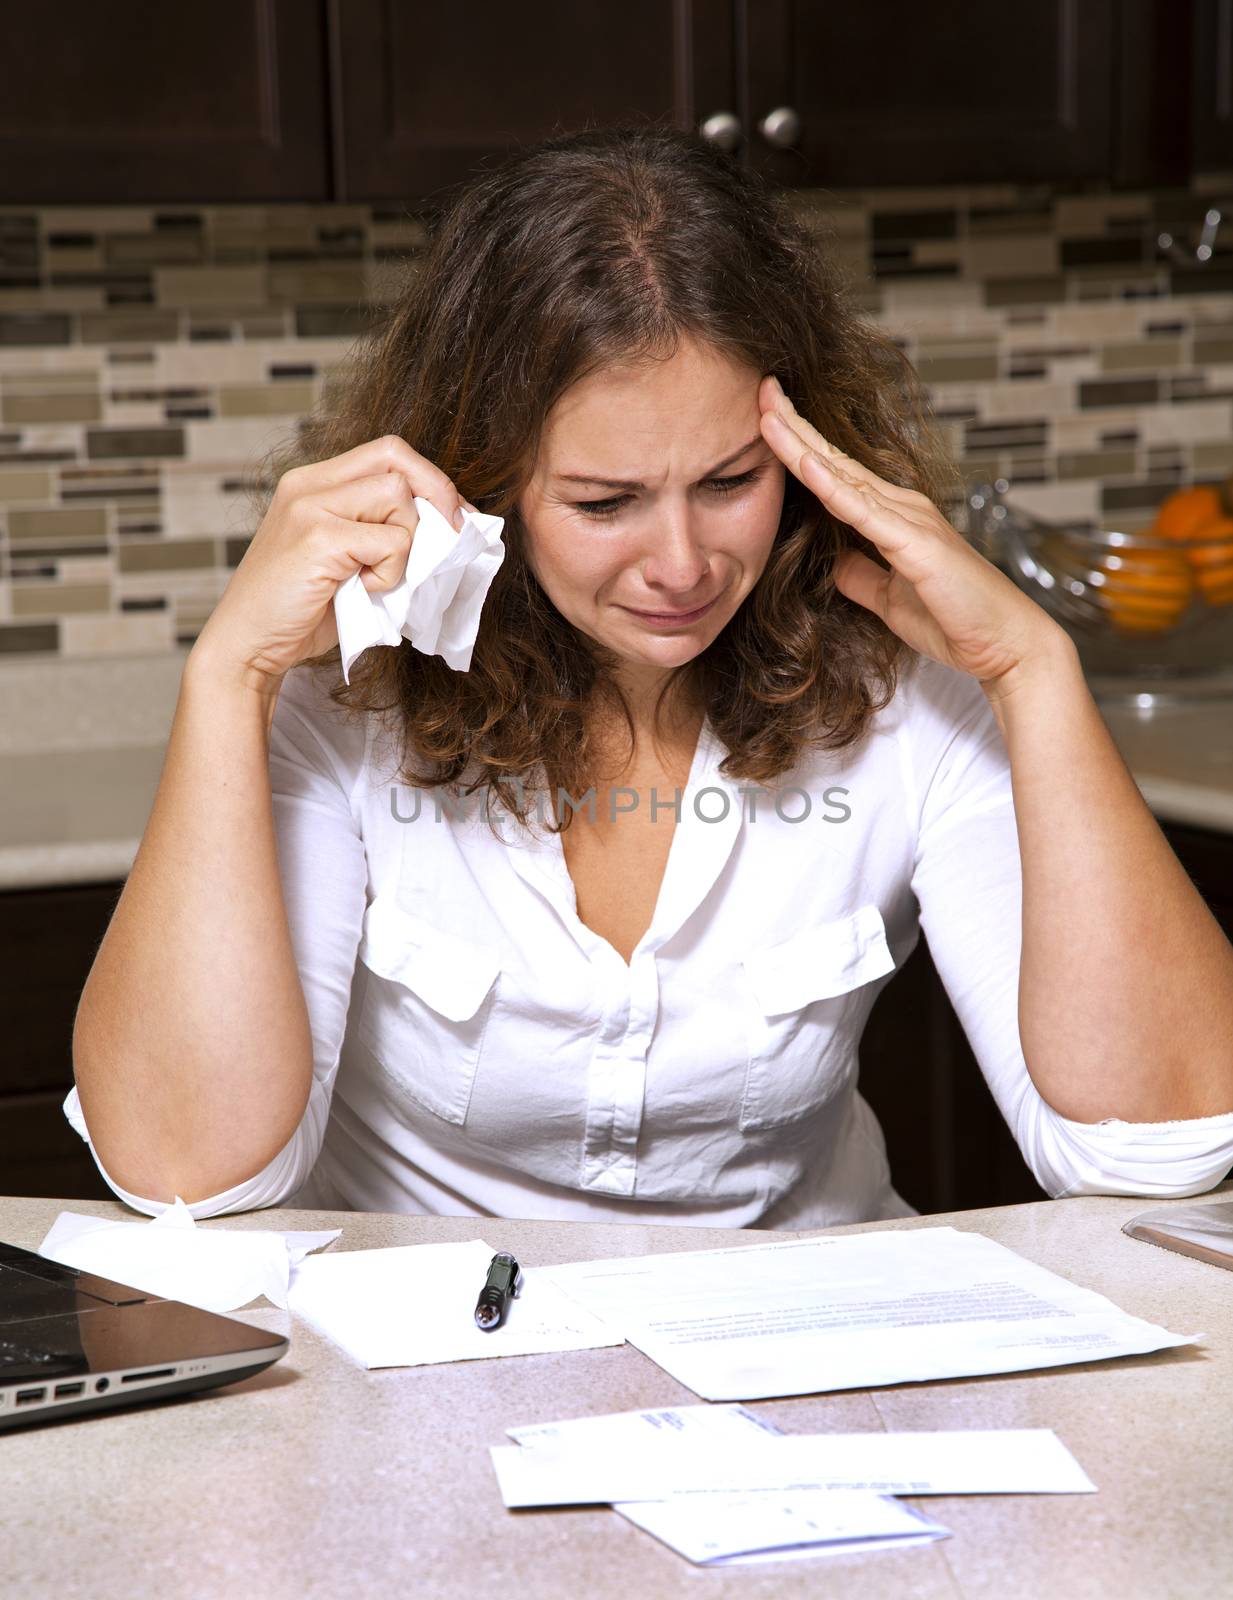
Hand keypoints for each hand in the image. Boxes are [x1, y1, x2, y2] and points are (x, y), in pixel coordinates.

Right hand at [191, 435, 475, 688]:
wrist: (248, 646)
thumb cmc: (301, 611)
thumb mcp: (345, 559)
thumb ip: (380, 533)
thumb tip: (448, 529)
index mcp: (314, 483)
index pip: (387, 452)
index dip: (429, 480)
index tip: (453, 517)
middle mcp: (308, 485)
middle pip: (396, 458)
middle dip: (436, 494)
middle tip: (449, 536)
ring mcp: (310, 507)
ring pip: (398, 497)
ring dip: (406, 544)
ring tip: (376, 577)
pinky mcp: (318, 538)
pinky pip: (391, 542)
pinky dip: (390, 573)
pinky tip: (362, 590)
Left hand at [757, 375, 1067, 691]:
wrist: (1004, 645)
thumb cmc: (955, 620)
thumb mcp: (889, 599)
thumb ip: (862, 578)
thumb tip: (835, 565)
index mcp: (894, 518)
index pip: (836, 474)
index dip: (799, 446)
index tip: (766, 418)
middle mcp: (902, 508)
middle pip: (835, 461)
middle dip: (795, 426)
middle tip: (761, 390)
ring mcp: (911, 521)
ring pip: (843, 476)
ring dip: (803, 444)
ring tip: (769, 412)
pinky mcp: (916, 544)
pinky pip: (864, 511)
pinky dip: (833, 486)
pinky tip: (806, 462)